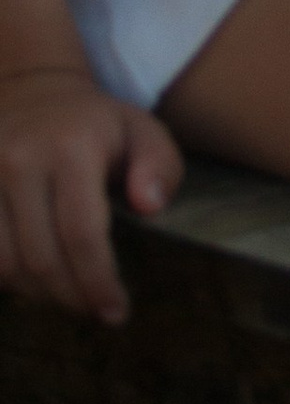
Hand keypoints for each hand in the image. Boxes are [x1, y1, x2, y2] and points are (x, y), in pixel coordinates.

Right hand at [0, 63, 181, 324]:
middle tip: (94, 309)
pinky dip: (5, 277)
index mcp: (72, 146)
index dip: (98, 282)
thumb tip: (150, 206)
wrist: (31, 91)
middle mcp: (19, 159)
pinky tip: (30, 278)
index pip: (81, 233)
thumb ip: (160, 166)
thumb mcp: (143, 131)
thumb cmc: (97, 124)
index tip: (116, 312)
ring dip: (36, 293)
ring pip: (4, 264)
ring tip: (65, 293)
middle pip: (41, 257)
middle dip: (71, 296)